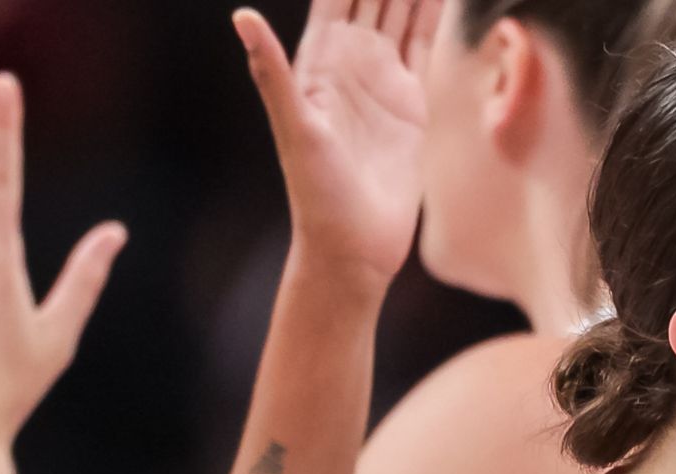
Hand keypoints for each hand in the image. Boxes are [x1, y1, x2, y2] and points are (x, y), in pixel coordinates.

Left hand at [235, 0, 435, 289]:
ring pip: (400, 11)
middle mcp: (349, 61)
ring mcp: (380, 78)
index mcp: (318, 59)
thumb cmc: (314, 195)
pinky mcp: (410, 102)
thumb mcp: (294, 129)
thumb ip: (272, 71)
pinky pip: (423, 44)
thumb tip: (241, 17)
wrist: (350, 247)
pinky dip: (434, 13)